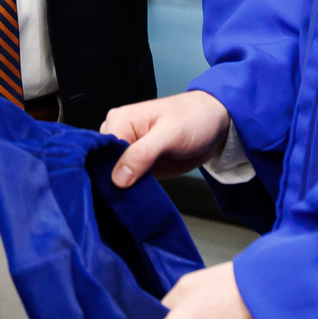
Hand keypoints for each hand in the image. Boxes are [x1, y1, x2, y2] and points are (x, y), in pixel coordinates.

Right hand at [101, 90, 233, 188]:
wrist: (216, 124)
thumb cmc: (194, 118)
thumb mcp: (170, 133)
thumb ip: (143, 153)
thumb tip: (118, 177)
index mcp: (119, 121)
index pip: (101, 152)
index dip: (106, 173)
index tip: (114, 191)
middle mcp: (120, 136)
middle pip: (104, 166)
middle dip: (113, 184)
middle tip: (123, 199)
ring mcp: (130, 153)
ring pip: (115, 177)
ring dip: (123, 190)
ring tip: (132, 200)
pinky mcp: (140, 166)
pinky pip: (130, 183)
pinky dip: (133, 192)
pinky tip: (137, 199)